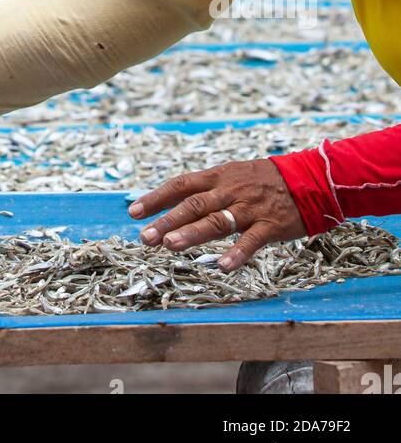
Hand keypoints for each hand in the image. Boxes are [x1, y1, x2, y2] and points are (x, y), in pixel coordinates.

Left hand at [128, 157, 305, 269]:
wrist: (309, 178)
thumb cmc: (263, 180)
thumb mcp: (231, 175)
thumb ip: (205, 190)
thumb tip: (172, 203)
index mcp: (217, 176)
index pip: (180, 185)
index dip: (156, 198)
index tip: (133, 212)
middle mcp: (229, 190)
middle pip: (193, 204)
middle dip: (166, 220)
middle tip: (145, 237)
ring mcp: (249, 207)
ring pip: (217, 220)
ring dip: (192, 234)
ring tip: (170, 245)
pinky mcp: (270, 224)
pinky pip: (252, 240)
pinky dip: (237, 253)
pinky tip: (224, 267)